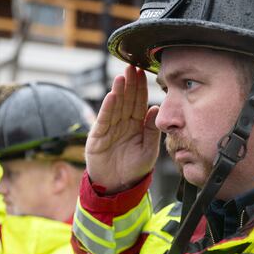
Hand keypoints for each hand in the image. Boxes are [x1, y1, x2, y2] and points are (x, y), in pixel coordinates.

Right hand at [85, 65, 160, 193]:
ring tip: (122, 77)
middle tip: (132, 66)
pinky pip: (104, 120)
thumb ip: (152, 131)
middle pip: (126, 100)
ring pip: (115, 106)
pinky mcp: (98, 136)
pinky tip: (112, 95)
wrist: (118, 187)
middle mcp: (122, 123)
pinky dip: (107, 108)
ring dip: (118, 91)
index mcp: (136, 125)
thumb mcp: (149, 150)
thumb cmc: (135, 169)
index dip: (141, 88)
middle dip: (129, 83)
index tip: (143, 72)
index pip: (139, 102)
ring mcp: (109, 128)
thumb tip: (155, 108)